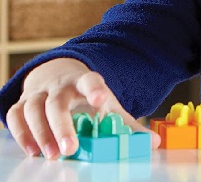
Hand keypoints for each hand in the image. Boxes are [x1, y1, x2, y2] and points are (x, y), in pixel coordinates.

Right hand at [6, 58, 159, 158]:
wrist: (57, 77)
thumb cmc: (86, 96)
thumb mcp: (108, 105)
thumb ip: (127, 123)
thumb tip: (153, 142)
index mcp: (84, 82)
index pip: (90, 80)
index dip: (94, 89)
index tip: (100, 100)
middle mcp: (59, 86)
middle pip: (57, 102)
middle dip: (62, 126)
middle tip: (70, 149)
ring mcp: (39, 93)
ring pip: (33, 109)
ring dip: (41, 133)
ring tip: (52, 155)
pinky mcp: (22, 103)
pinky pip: (16, 116)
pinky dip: (22, 134)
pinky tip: (33, 151)